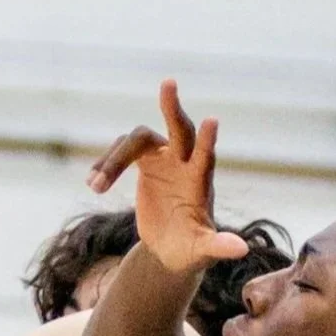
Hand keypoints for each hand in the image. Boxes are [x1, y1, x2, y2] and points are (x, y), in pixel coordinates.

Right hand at [84, 80, 251, 275]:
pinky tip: (92, 182)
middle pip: (180, 129)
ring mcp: (163, 159)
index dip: (208, 140)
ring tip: (95, 186)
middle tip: (168, 83)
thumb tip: (242, 250)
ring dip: (114, 160)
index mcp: (200, 183)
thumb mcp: (202, 252)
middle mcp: (184, 163)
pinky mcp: (144, 162)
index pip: (206, 157)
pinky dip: (106, 164)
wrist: (170, 248)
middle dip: (173, 108)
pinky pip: (121, 151)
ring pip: (138, 140)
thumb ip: (218, 247)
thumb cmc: (190, 250)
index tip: (212, 120)